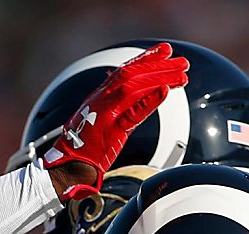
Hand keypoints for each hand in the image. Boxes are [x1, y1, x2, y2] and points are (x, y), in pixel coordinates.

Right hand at [41, 43, 189, 202]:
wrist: (66, 168)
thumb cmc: (83, 149)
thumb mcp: (102, 123)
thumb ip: (121, 109)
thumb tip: (142, 99)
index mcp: (101, 96)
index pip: (126, 70)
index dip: (146, 58)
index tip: (165, 51)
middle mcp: (102, 99)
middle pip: (133, 74)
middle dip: (159, 65)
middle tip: (182, 63)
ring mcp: (105, 113)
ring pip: (135, 87)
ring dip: (160, 78)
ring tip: (181, 76)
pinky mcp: (110, 131)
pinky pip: (132, 113)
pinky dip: (149, 101)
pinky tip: (164, 92)